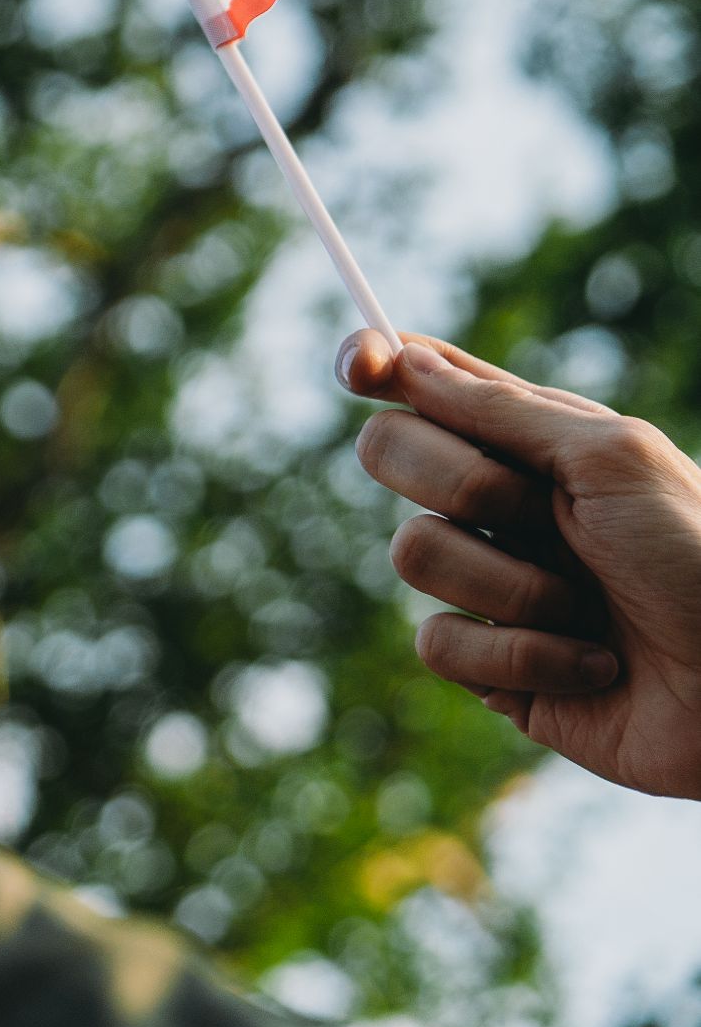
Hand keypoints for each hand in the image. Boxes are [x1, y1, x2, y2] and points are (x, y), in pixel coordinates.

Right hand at [343, 330, 700, 797]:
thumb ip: (501, 410)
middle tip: (532, 513)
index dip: (378, 363)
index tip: (360, 366)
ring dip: (509, 588)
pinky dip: (520, 657)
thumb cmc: (700, 563)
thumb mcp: (611, 460)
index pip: (428, 382)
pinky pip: (437, 644)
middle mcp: (504, 505)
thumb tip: (402, 358)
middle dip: (458, 484)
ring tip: (589, 615)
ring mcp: (492, 584)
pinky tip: (591, 668)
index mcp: (537, 441)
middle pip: (391, 452)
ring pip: (411, 554)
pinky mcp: (492, 665)